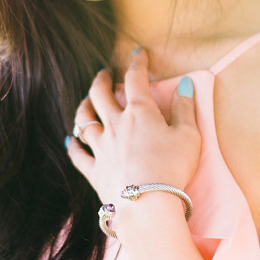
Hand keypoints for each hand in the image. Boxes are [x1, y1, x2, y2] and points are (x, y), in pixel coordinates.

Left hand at [66, 48, 200, 217]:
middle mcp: (115, 125)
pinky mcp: (94, 170)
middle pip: (100, 94)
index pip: (136, 79)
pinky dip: (73, 145)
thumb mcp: (189, 136)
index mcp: (140, 112)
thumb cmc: (172, 169)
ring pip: (84, 120)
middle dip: (102, 79)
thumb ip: (185, 108)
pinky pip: (77, 154)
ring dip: (84, 107)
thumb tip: (186, 84)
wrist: (147, 205)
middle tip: (104, 73)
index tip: (138, 54)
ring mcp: (101, 147)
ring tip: (86, 101)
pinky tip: (71, 139)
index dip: (137, 63)